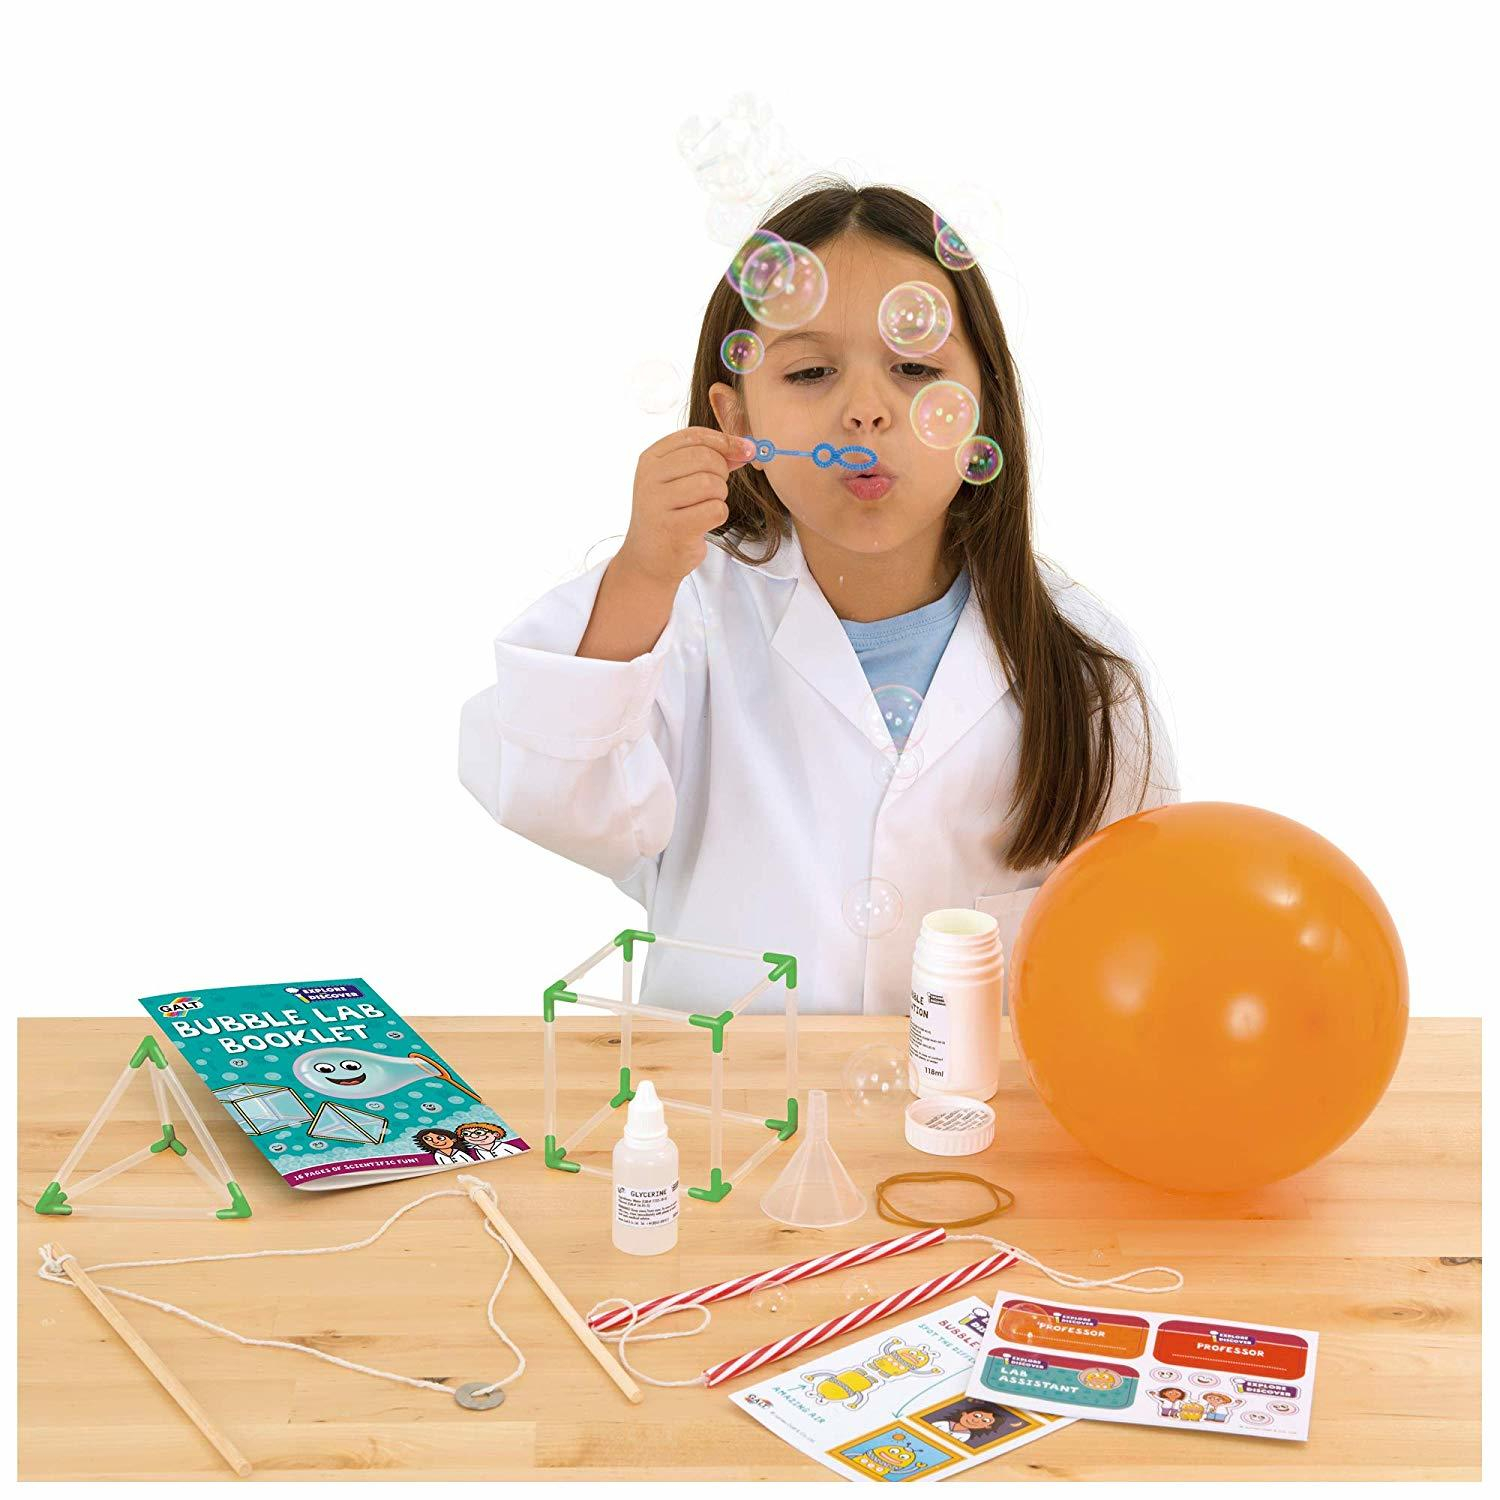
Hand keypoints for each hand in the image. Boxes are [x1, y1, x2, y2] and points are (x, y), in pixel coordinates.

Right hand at [617, 426, 754, 588]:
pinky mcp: (674, 529)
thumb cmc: (670, 514)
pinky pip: (715, 510)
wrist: (649, 558)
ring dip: (719, 496)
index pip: (694, 436)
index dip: (725, 441)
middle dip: (721, 472)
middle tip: (716, 489)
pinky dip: (718, 515)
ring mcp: (659, 504)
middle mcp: (650, 479)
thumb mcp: (679, 480)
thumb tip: (746, 448)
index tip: (745, 450)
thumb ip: (708, 459)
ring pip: (711, 484)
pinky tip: (704, 522)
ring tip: (705, 506)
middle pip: (705, 458)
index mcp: (650, 460)